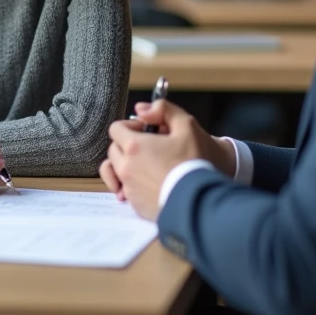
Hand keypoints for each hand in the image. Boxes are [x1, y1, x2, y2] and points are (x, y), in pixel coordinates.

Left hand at [99, 100, 228, 220]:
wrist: (201, 201)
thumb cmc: (194, 162)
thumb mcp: (186, 126)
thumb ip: (163, 109)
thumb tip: (142, 109)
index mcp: (133, 146)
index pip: (116, 129)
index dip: (131, 126)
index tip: (147, 131)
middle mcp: (125, 167)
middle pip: (114, 149)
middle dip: (128, 145)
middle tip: (151, 148)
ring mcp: (129, 188)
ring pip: (117, 171)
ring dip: (127, 165)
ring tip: (146, 167)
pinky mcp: (135, 205)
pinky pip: (126, 190)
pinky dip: (134, 185)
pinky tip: (151, 184)